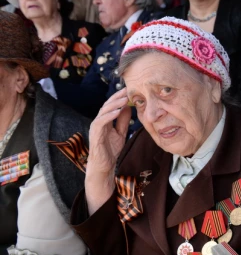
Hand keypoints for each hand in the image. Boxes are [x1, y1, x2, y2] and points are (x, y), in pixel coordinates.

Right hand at [85, 89, 130, 213]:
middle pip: (107, 105)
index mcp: (106, 120)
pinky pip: (100, 122)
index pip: (112, 105)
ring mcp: (96, 127)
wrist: (104, 164)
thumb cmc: (111, 149)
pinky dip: (109, 116)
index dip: (120, 97)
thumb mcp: (121, 132)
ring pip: (103, 111)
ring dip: (114, 104)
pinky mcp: (95, 134)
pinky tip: (117, 111)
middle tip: (127, 90)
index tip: (130, 90)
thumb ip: (123, 121)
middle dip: (117, 97)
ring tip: (124, 99)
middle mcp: (99, 121)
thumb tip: (129, 107)